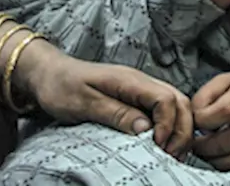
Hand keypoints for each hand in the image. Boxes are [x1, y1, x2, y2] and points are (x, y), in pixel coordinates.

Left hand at [20, 41, 193, 159]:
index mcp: (129, 81)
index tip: (156, 146)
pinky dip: (171, 127)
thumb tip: (146, 128)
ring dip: (180, 129)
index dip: (168, 125)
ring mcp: (140, 89)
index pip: (166, 99)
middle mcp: (140, 82)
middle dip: (181, 130)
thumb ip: (115, 113)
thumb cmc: (61, 87)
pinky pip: (164, 110)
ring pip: (176, 105)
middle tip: (170, 156)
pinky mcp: (136, 98)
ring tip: (170, 154)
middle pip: (179, 101)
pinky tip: (163, 144)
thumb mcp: (84, 103)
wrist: (48, 74)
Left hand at [192, 71, 229, 170]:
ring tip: (210, 152)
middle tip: (198, 144)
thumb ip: (209, 93)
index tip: (197, 124)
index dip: (201, 122)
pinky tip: (229, 156)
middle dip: (204, 147)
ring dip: (217, 161)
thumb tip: (194, 114)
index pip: (221, 113)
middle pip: (226, 142)